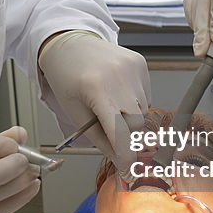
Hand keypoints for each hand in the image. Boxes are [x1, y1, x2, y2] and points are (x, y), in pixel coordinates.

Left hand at [38, 31, 150, 170]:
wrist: (69, 42)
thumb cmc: (66, 77)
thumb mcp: (74, 112)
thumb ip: (98, 137)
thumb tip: (119, 158)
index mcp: (97, 89)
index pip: (121, 132)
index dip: (127, 155)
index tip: (128, 169)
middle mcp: (119, 76)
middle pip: (137, 124)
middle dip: (128, 138)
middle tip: (117, 143)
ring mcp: (133, 68)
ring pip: (144, 111)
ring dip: (131, 119)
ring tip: (110, 108)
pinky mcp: (141, 64)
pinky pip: (146, 95)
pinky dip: (135, 103)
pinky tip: (117, 94)